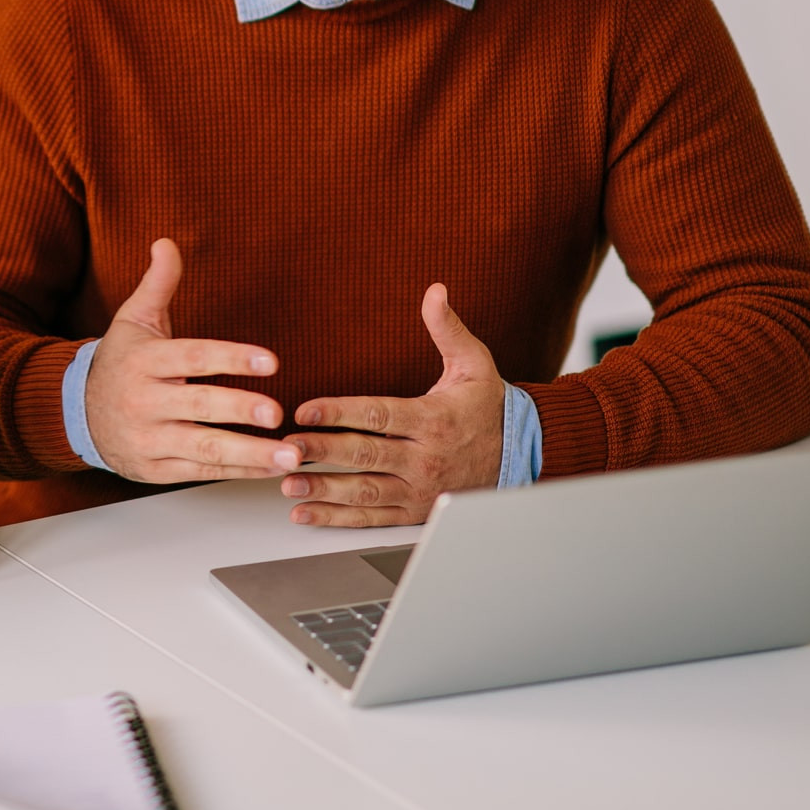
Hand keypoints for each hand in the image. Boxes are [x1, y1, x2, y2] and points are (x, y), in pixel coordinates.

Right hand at [84, 239, 299, 483]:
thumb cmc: (118, 364)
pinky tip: (270, 468)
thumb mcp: (133, 320)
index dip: (232, 358)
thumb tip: (166, 243)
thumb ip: (158, 284)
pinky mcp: (155, 468)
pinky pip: (201, 472)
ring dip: (250, 454)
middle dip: (239, 409)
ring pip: (204, 448)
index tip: (272, 362)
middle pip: (198, 405)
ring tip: (289, 455)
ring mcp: (150, 438)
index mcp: (145, 361)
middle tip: (277, 413)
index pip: (193, 357)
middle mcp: (145, 401)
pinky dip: (238, 472)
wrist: (74, 414)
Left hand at [280, 283, 503, 526]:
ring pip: (366, 492)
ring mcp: (420, 489)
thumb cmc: (488, 407)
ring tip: (289, 483)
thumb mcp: (474, 363)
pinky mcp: (415, 511)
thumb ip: (448, 329)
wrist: (522, 455)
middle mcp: (425, 457)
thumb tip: (435, 292)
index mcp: (433, 419)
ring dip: (324, 489)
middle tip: (288, 447)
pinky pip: (373, 517)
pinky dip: (338, 518)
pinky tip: (307, 512)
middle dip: (323, 451)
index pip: (379, 415)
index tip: (305, 410)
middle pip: (367, 454)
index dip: (339, 412)